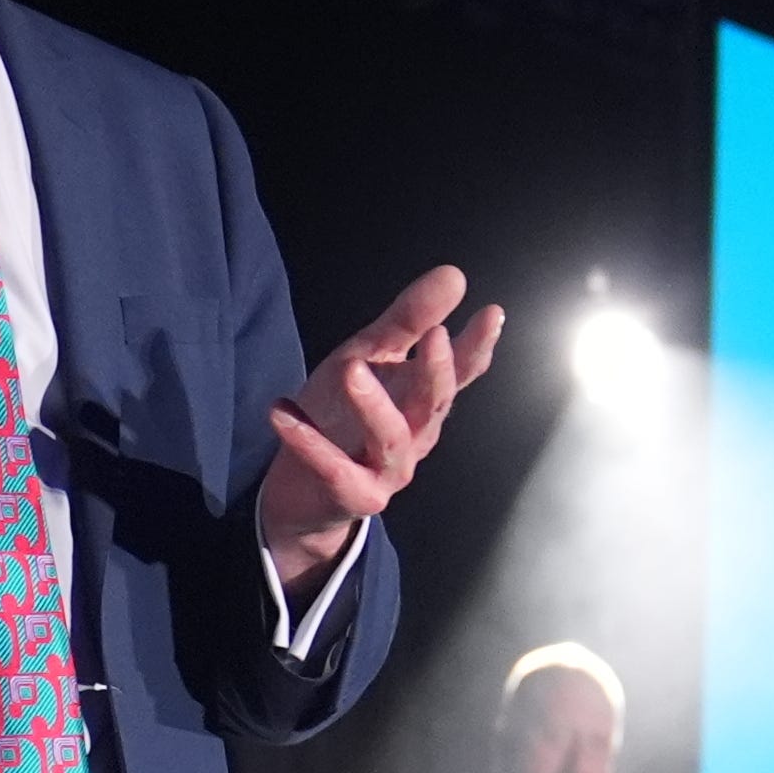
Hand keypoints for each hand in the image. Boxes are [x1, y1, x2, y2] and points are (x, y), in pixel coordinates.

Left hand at [261, 264, 502, 590]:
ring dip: (372, 404)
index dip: (476, 347)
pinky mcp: (354, 497)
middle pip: (433, 404)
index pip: (459, 373)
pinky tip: (282, 410)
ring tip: (350, 369)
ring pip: (391, 438)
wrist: (301, 494)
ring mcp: (389, 472)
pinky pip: (334, 469)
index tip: (492, 314)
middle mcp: (415, 437)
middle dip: (436, 372)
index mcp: (422, 403)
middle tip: (434, 336)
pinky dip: (308, 441)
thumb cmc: (340, 420)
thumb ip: (406, 322)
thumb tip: (454, 275)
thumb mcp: (367, 358)